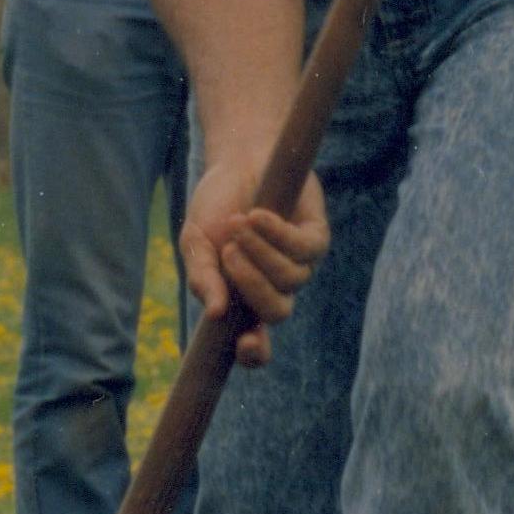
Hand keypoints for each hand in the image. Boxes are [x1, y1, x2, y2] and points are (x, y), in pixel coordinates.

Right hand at [179, 159, 330, 365]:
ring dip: (259, 252)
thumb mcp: (196, 242)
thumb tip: (214, 314)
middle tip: (228, 253)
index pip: (255, 343)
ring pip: (289, 278)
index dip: (254, 353)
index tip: (244, 343)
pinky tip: (256, 215)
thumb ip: (202, 277)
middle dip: (251, 286)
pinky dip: (275, 233)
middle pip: (277, 312)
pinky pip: (303, 249)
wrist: (238, 160)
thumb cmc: (216, 206)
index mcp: (243, 299)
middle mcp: (275, 287)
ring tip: (238, 224)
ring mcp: (299, 265)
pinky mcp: (317, 238)